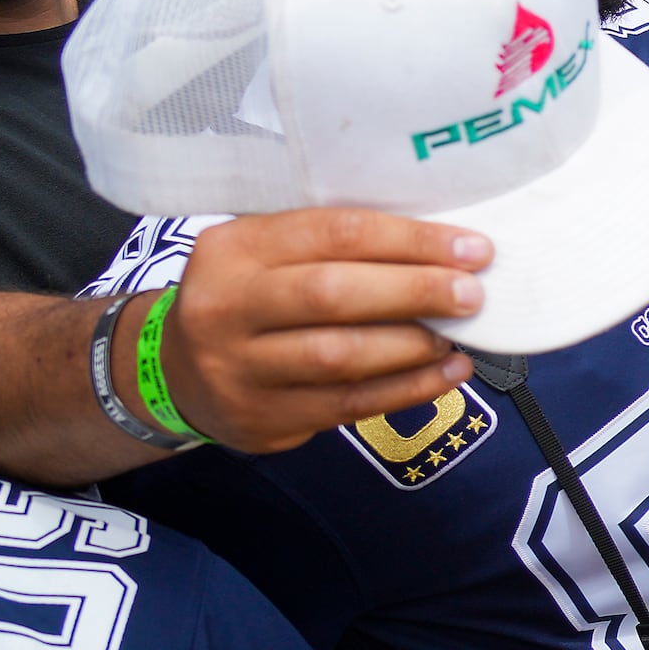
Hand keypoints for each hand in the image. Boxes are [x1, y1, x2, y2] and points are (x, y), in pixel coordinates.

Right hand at [150, 210, 490, 453]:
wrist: (176, 371)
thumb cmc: (250, 298)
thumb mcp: (267, 254)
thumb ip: (335, 246)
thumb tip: (444, 246)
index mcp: (234, 248)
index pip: (333, 232)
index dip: (409, 240)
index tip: (472, 248)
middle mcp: (226, 305)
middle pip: (332, 294)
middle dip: (415, 291)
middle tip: (472, 294)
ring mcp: (239, 367)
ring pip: (340, 356)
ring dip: (412, 345)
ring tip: (458, 334)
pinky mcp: (262, 417)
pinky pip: (349, 403)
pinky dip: (409, 389)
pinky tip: (447, 373)